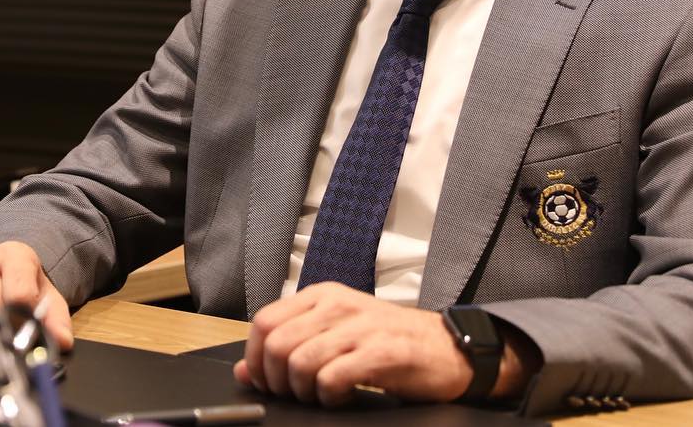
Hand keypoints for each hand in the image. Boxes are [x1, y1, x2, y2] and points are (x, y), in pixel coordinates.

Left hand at [232, 282, 478, 406]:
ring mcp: (360, 326)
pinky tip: (343, 396)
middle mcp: (338, 304)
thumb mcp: (336, 335)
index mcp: (323, 295)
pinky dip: (329, 396)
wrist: (447, 348)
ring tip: (322, 395)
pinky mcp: (381, 352)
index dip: (256, 359)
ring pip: (300, 362)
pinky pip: (332, 377)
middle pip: (277, 344)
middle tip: (296, 393)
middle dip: (277, 380)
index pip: (264, 321)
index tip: (267, 381)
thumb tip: (245, 371)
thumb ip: (291, 347)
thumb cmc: (389, 342)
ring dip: (303, 391)